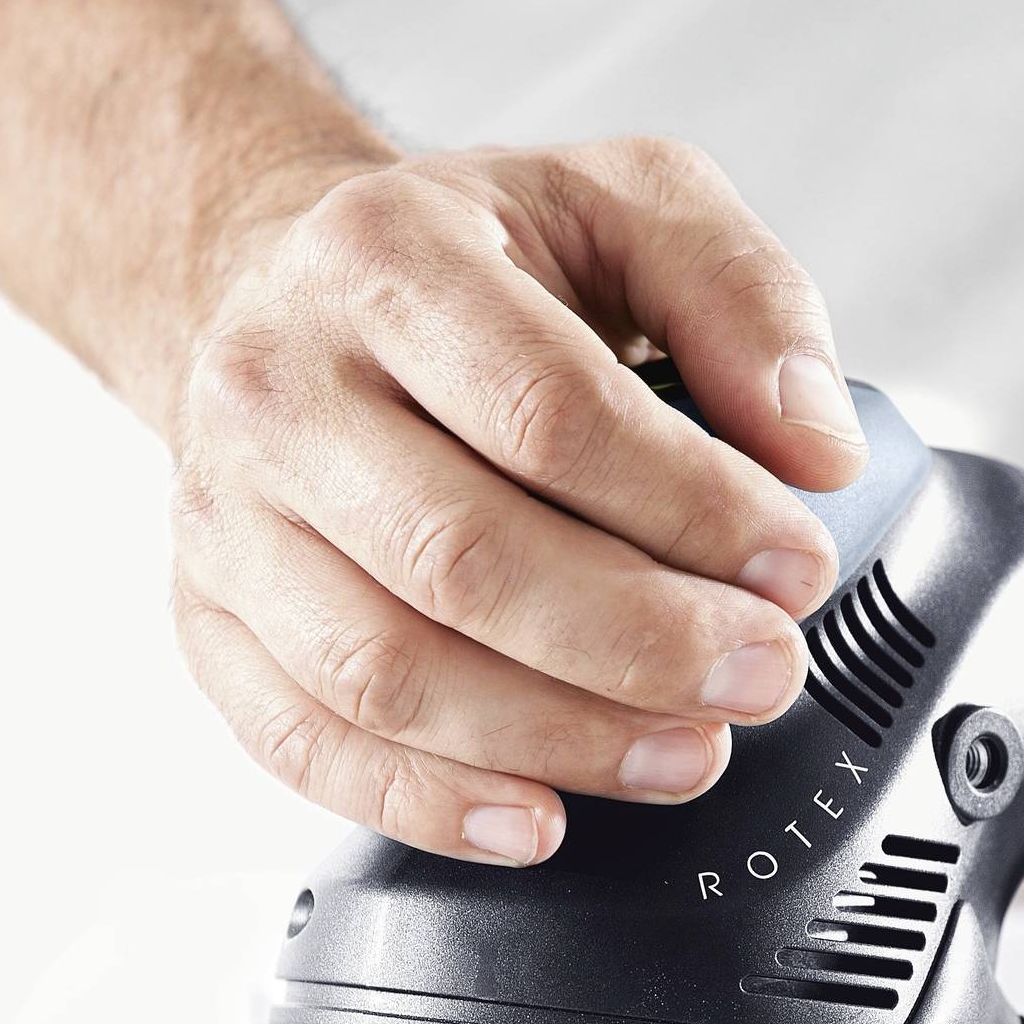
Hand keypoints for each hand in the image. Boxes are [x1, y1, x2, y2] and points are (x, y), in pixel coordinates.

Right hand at [165, 138, 868, 862]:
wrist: (288, 279)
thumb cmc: (475, 257)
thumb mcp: (628, 204)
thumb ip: (743, 297)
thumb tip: (815, 445)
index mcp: (384, 257)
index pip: (544, 411)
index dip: (689, 508)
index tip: (797, 566)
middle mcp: (279, 385)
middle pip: (463, 557)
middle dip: (640, 642)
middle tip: (763, 676)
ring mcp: (228, 514)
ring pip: (386, 670)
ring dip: (558, 738)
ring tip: (688, 753)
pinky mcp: (208, 615)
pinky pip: (304, 740)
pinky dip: (427, 802)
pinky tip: (537, 819)